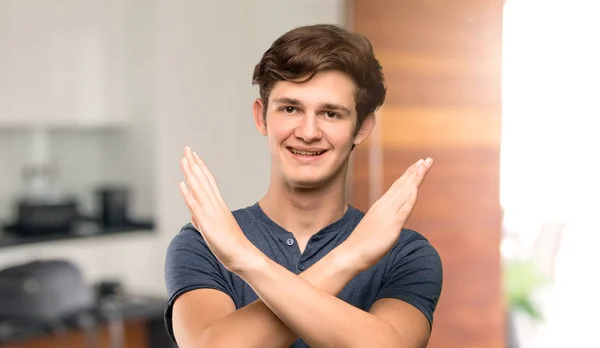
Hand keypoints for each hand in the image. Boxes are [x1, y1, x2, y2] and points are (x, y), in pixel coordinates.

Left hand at [179, 146, 261, 271]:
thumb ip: (202, 221)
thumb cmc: (231, 247)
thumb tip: (192, 215)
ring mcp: (212, 213)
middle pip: (204, 180)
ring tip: (184, 158)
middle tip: (187, 148)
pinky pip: (197, 205)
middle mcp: (216, 206)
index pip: (209, 182)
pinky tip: (183, 183)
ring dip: (191, 172)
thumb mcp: (213, 231)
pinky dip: (189, 193)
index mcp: (219, 206)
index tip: (194, 156)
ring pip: (200, 188)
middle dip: (194, 163)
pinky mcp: (208, 222)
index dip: (200, 168)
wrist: (244, 256)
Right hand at [342, 158, 432, 270]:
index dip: (408, 175)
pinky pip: (403, 209)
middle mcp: (384, 206)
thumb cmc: (362, 244)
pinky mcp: (391, 226)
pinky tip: (416, 188)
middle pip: (402, 185)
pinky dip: (410, 197)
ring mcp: (388, 215)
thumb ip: (385, 222)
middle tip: (426, 159)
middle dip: (415, 171)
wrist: (350, 254)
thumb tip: (392, 222)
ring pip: (404, 192)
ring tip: (424, 165)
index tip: (417, 165)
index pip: (397, 187)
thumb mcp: (376, 228)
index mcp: (381, 206)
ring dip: (415, 178)